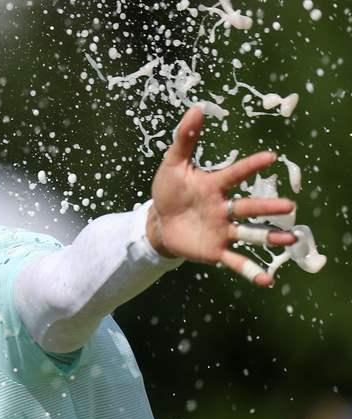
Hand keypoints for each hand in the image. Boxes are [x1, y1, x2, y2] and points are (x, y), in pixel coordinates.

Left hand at [146, 106, 298, 286]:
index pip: (236, 174)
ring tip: (291, 240)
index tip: (271, 156)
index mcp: (216, 185)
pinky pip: (235, 261)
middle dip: (268, 206)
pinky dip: (251, 270)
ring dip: (269, 237)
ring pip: (249, 233)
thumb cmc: (168, 192)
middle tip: (289, 206)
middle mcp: (225, 208)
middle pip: (249, 207)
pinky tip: (267, 281)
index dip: (251, 165)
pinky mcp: (215, 251)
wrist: (156, 224)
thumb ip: (185, 139)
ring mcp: (223, 230)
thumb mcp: (172, 165)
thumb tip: (196, 108)